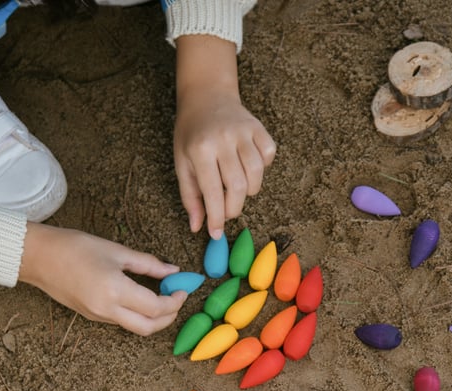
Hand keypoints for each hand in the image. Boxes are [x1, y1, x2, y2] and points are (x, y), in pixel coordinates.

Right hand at [19, 223, 186, 334]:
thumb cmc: (73, 247)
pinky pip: (122, 322)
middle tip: (176, 299)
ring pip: (136, 328)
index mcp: (115, 291)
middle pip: (150, 327)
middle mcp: (107, 309)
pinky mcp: (92, 317)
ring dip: (154, 318)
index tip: (182, 288)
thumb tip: (173, 271)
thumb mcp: (115, 250)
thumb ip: (148, 264)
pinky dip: (137, 315)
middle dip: (169, 317)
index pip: (156, 307)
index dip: (174, 301)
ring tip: (160, 296)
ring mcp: (98, 316)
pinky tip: (140, 298)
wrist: (36, 257)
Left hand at [173, 35, 275, 237]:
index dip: (216, 217)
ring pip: (257, 174)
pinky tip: (249, 165)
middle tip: (227, 210)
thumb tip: (198, 227)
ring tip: (237, 187)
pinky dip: (263, 167)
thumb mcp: (182, 163)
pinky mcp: (258, 127)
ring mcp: (243, 132)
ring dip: (250, 190)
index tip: (216, 233)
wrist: (206, 95)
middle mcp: (223, 140)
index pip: (212, 192)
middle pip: (238, 187)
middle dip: (234, 208)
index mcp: (200, 149)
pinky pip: (269, 155)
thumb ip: (190, 196)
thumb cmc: (191, 134)